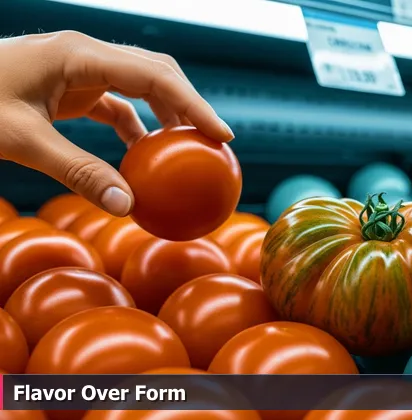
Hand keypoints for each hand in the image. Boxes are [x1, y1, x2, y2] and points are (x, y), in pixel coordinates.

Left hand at [0, 31, 233, 215]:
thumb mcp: (20, 141)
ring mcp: (79, 70)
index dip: (192, 104)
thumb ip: (77, 172)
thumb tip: (129, 206)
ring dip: (167, 116)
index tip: (221, 135)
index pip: (152, 76)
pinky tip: (145, 155)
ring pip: (141, 86)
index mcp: (78, 55)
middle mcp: (85, 56)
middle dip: (189, 106)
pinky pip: (119, 105)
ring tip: (188, 151)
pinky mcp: (72, 88)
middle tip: (216, 143)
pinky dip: (138, 129)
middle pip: (156, 73)